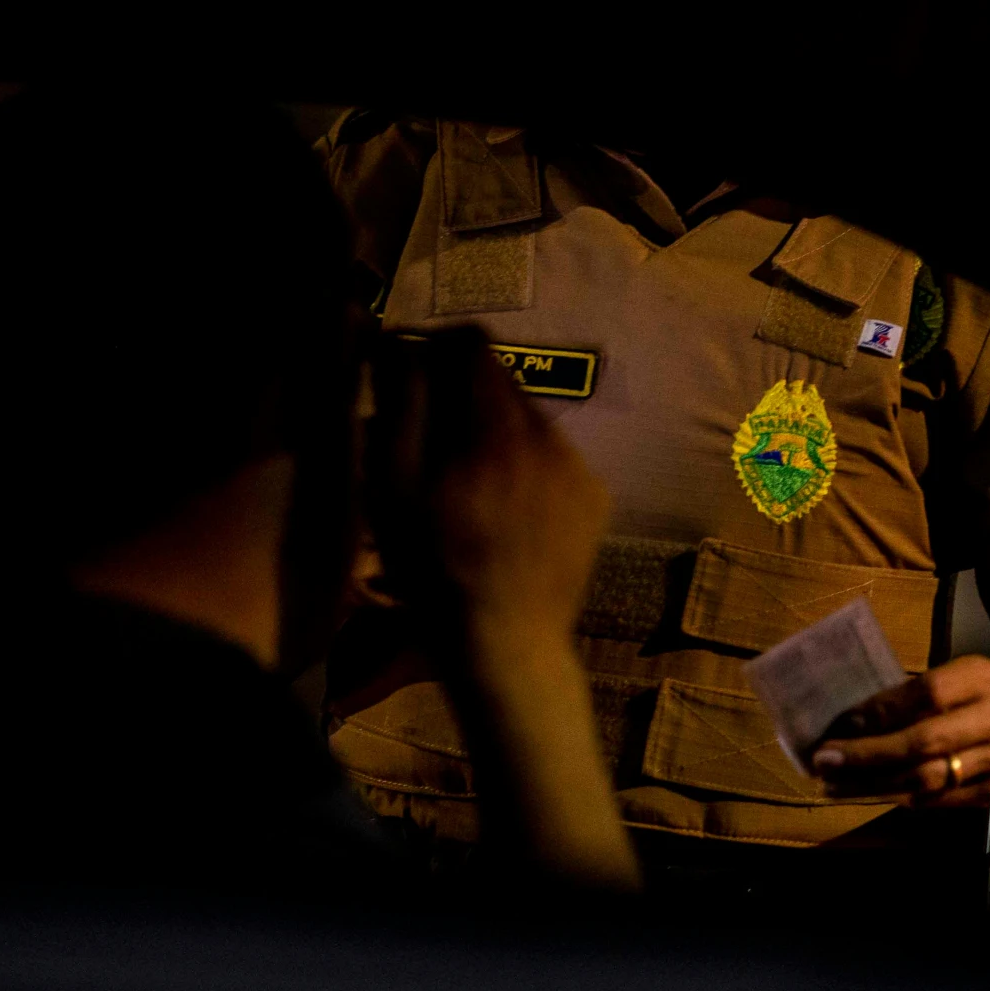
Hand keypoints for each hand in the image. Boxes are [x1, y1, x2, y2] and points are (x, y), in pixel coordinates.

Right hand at [364, 326, 637, 889]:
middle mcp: (548, 434)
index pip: (474, 344)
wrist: (506, 646)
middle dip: (464, 397)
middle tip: (435, 447)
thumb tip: (401, 345)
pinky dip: (527, 469)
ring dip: (497, 435)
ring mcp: (580, 467)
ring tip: (472, 489)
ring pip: (529, 421)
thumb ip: (400, 406)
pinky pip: (554, 459)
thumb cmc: (434, 570)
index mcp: (496, 426)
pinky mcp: (596, 498)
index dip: (437, 350)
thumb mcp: (393, 490)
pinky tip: (507, 514)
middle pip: (502, 381)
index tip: (414, 377)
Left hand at [809, 656, 989, 806]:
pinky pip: (933, 799)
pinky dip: (894, 795)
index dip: (881, 710)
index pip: (927, 693)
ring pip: (926, 779)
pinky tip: (865, 791)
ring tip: (834, 783)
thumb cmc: (965, 701)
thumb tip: (845, 722)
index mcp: (981, 677)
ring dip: (873, 783)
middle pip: (925, 741)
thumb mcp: (947, 682)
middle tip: (825, 761)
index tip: (841, 724)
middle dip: (867, 755)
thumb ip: (906, 697)